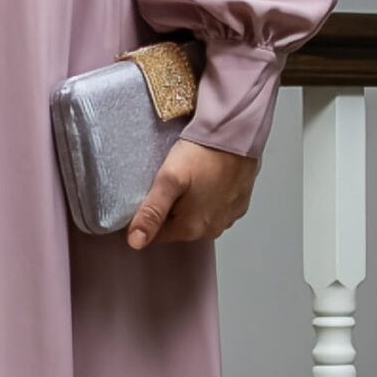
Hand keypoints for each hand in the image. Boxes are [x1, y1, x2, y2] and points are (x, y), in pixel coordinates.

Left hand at [127, 138, 259, 247]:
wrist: (237, 134)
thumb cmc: (202, 154)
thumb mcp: (169, 180)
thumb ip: (151, 213)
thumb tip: (136, 242)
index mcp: (191, 229)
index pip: (159, 234)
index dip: (151, 214)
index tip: (154, 192)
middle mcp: (212, 230)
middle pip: (179, 226)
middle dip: (172, 208)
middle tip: (173, 182)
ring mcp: (228, 218)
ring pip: (198, 217)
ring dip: (192, 203)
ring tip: (192, 177)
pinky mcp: (240, 205)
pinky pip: (217, 208)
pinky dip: (211, 197)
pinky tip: (209, 178)